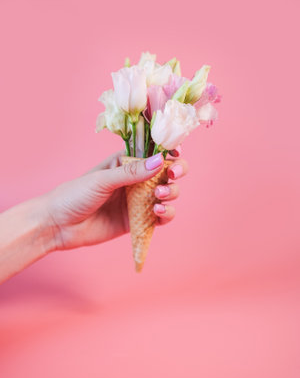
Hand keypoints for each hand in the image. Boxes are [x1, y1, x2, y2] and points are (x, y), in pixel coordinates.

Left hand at [44, 149, 188, 250]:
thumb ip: (131, 172)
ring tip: (159, 197)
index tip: (176, 153)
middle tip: (173, 175)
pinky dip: (166, 214)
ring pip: (168, 194)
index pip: (154, 153)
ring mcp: (138, 201)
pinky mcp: (138, 221)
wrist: (58, 225)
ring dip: (171, 193)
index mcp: (125, 163)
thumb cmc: (74, 195)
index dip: (169, 151)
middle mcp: (135, 180)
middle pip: (167, 173)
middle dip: (176, 172)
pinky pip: (160, 217)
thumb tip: (160, 160)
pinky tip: (159, 212)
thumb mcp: (102, 180)